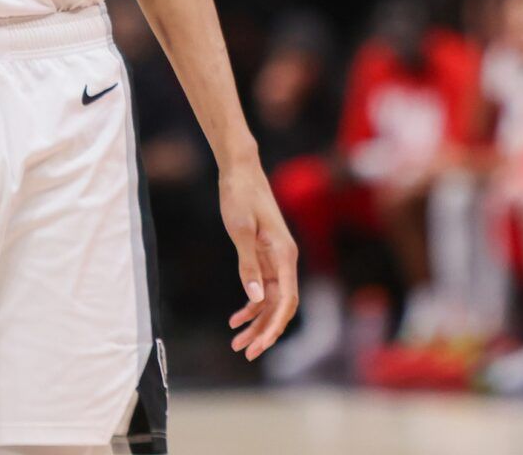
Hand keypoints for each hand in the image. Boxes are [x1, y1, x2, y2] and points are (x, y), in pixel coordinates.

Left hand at [220, 157, 298, 359]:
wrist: (240, 170)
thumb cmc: (240, 195)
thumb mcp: (240, 229)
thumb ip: (247, 263)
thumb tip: (254, 297)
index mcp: (284, 255)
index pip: (286, 301)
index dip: (274, 326)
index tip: (259, 346)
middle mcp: (285, 260)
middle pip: (280, 307)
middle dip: (264, 331)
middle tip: (243, 352)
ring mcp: (276, 260)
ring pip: (271, 301)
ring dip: (256, 322)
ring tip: (237, 342)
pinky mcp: (265, 256)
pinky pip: (263, 289)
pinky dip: (251, 305)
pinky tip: (236, 318)